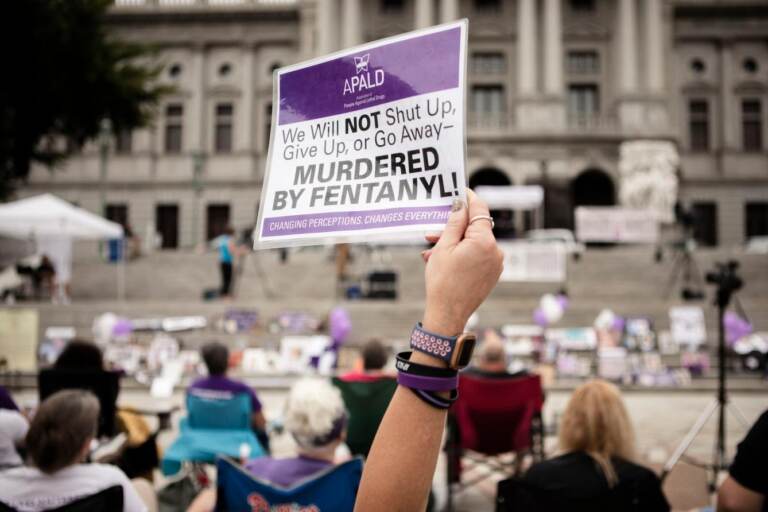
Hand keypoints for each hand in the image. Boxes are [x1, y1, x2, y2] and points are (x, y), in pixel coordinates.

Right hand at [421, 189, 502, 336]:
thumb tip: (461, 204)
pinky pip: (477, 255)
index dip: (468, 198)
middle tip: (432, 232)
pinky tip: (443, 260)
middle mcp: (495, 251)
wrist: (447, 314)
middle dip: (454, 227)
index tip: (460, 190)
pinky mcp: (492, 273)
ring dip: (455, 242)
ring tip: (432, 251)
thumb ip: (454, 222)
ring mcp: (496, 263)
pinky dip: (462, 253)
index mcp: (484, 241)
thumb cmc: (442, 281)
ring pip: (474, 242)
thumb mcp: (444, 247)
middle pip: (475, 228)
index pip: (479, 209)